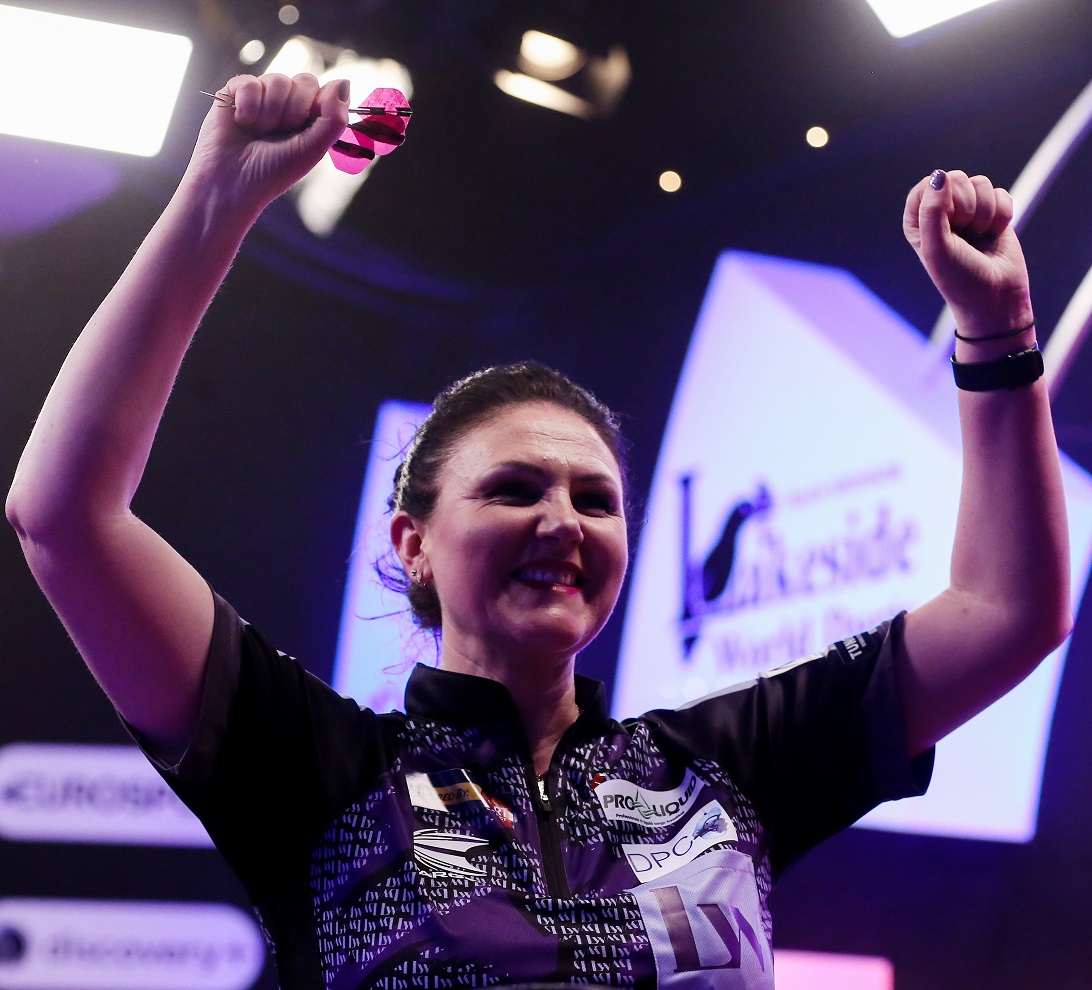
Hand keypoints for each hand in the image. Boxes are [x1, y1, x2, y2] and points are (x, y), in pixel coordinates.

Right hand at [185, 72, 348, 212]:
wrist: (230, 183)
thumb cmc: (272, 172)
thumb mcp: (312, 150)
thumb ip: (334, 119)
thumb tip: (344, 81)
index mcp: (309, 118)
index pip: (325, 91)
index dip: (317, 107)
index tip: (304, 129)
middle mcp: (287, 103)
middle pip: (305, 81)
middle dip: (293, 112)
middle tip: (278, 135)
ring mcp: (262, 95)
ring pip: (278, 80)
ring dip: (270, 113)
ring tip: (258, 132)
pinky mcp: (236, 90)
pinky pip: (250, 82)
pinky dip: (247, 106)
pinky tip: (241, 122)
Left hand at [903, 169, 1033, 338]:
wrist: (996, 298)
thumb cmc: (959, 278)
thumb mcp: (937, 248)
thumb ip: (933, 211)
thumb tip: (940, 174)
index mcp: (918, 220)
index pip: (926, 186)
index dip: (941, 199)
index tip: (948, 224)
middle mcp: (941, 213)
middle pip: (956, 179)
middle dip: (966, 207)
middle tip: (965, 236)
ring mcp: (969, 211)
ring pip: (981, 183)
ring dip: (984, 214)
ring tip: (979, 238)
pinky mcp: (994, 212)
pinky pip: (1001, 194)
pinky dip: (1002, 215)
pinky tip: (994, 235)